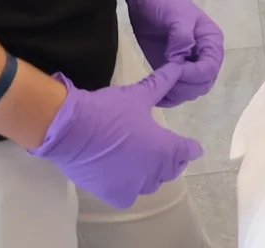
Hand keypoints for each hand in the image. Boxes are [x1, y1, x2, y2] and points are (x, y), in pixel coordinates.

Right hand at [28, 61, 204, 208]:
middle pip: (171, 170)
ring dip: (152, 174)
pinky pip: (129, 196)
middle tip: (169, 153)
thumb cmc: (108, 110)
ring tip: (147, 163)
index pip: (187, 151)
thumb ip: (161, 83)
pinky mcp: (113, 194)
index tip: (194, 148)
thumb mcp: (138, 95)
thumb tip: (178, 68)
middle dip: (172, 161)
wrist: (71, 129)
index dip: (190, 148)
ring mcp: (133, 186)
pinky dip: (130, 188)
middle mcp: (153, 171)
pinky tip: (126, 179)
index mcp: (164, 148)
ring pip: (151, 184)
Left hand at [120, 0, 224, 106]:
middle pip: (203, 83)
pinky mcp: (174, 71)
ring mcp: (190, 65)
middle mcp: (204, 56)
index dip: (194, 74)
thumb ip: (181, 38)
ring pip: (191, 91)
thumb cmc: (165, 3)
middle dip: (185, 86)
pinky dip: (168, 97)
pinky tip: (156, 94)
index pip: (210, 67)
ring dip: (176, 94)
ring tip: (158, 87)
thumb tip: (179, 61)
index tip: (174, 70)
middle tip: (164, 81)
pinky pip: (177, 91)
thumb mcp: (176, 15)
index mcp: (211, 41)